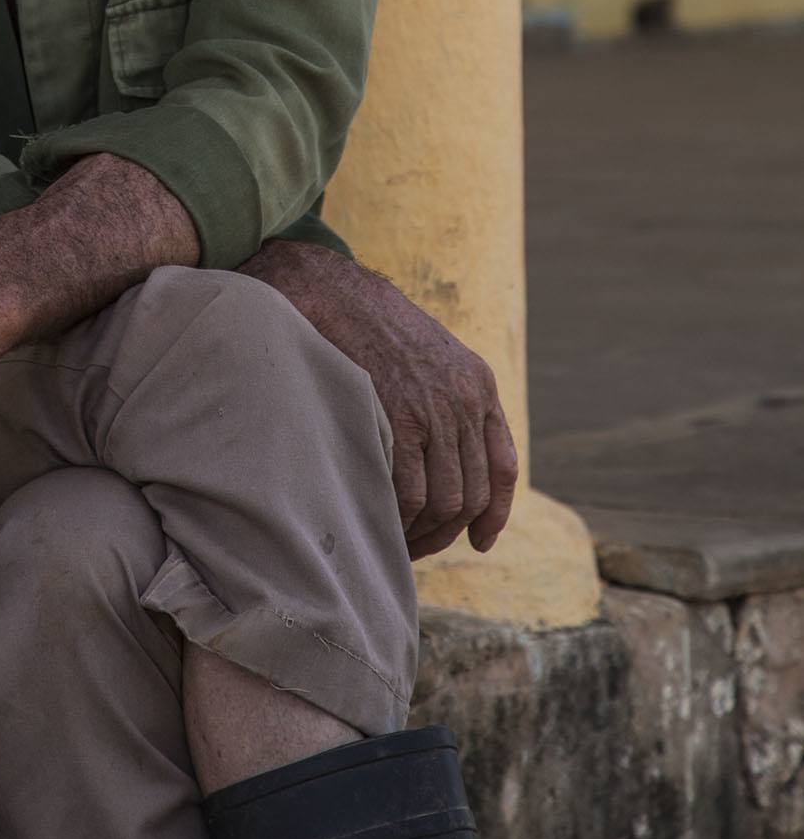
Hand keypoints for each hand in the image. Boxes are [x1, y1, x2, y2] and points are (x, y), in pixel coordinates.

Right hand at [245, 240, 518, 558]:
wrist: (336, 292)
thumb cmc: (372, 326)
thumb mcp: (431, 354)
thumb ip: (450, 399)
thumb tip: (450, 457)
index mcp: (479, 384)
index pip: (502, 466)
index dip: (495, 513)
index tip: (479, 541)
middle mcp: (466, 401)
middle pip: (472, 492)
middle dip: (449, 531)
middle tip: (421, 546)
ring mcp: (435, 411)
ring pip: (446, 500)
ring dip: (424, 534)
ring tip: (398, 542)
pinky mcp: (401, 419)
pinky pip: (411, 492)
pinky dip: (401, 521)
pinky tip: (384, 525)